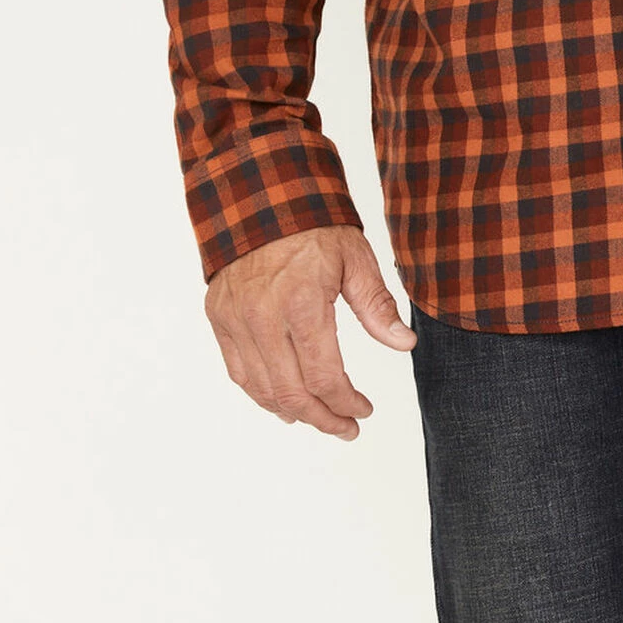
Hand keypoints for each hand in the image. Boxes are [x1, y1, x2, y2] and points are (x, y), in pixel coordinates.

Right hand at [204, 224, 415, 439]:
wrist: (260, 194)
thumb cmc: (313, 224)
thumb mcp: (355, 257)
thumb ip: (377, 304)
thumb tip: (404, 344)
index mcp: (301, 302)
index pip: (325, 376)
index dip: (347, 402)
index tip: (364, 410)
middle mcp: (263, 317)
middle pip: (292, 393)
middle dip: (323, 418)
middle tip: (346, 428)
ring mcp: (236, 319)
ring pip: (261, 389)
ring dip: (292, 412)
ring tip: (318, 417)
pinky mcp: (219, 317)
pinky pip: (238, 371)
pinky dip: (260, 393)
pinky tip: (282, 400)